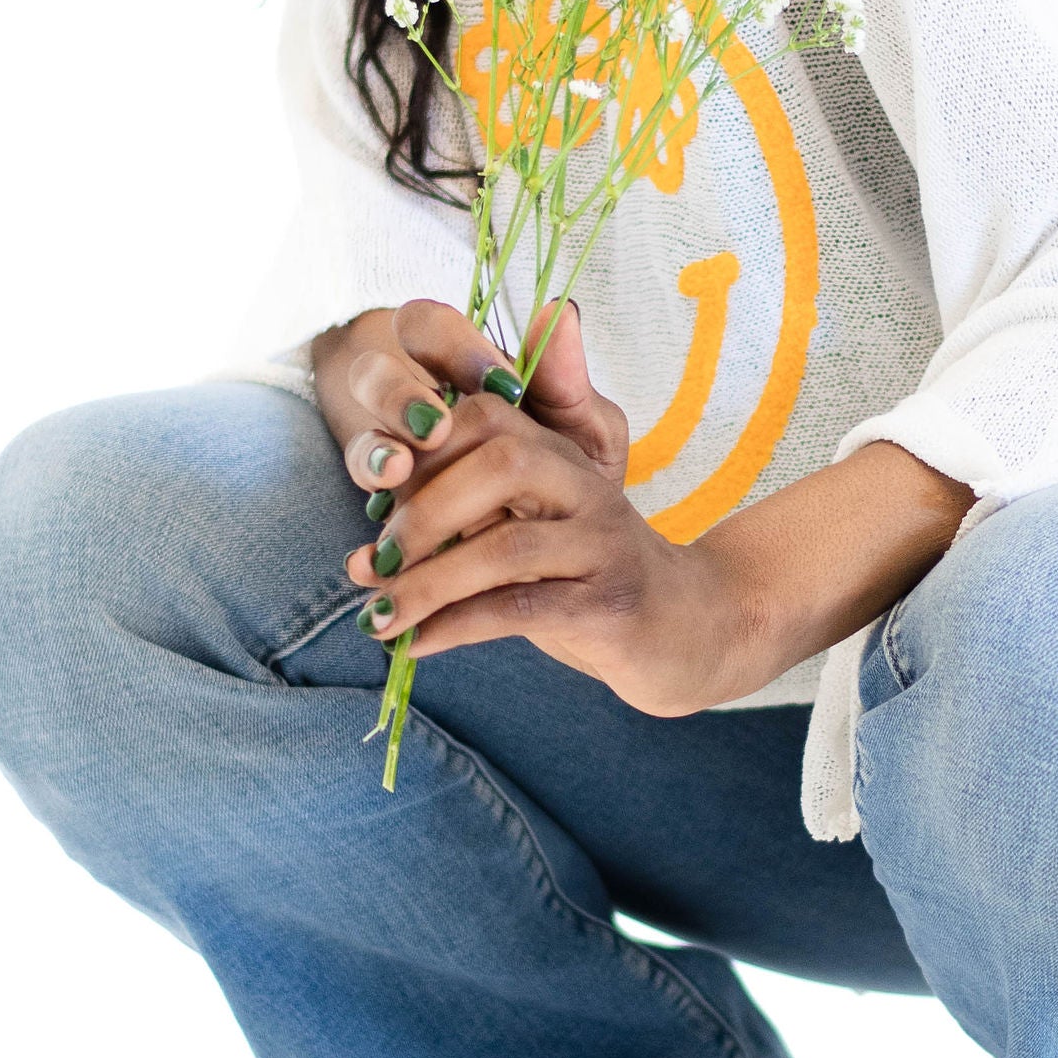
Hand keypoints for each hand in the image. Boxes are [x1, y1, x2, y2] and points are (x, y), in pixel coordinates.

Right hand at [312, 293, 627, 504]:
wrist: (566, 551)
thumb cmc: (575, 475)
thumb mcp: (585, 432)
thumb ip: (568, 381)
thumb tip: (561, 309)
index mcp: (468, 370)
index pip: (433, 329)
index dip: (455, 347)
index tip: (501, 386)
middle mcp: (421, 398)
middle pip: (378, 366)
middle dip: (400, 393)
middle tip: (435, 428)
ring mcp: (395, 446)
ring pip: (362, 429)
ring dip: (379, 443)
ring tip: (399, 471)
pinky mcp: (384, 495)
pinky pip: (362, 485)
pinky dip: (373, 508)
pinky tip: (383, 527)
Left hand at [326, 298, 754, 716]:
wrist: (686, 629)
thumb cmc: (586, 573)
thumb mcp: (533, 519)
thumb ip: (465, 493)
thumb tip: (374, 509)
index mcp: (560, 452)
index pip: (487, 412)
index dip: (422, 447)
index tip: (374, 500)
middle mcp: (586, 486)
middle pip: (500, 462)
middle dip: (422, 512)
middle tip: (372, 562)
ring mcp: (604, 544)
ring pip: (505, 547)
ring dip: (427, 584)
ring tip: (377, 617)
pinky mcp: (611, 605)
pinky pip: (521, 608)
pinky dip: (456, 626)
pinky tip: (416, 644)